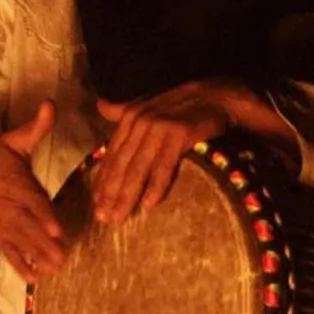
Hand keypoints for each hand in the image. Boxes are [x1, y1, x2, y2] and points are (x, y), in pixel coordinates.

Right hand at [0, 102, 62, 278]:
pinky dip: (19, 265)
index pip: (30, 200)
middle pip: (27, 226)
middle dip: (43, 243)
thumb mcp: (11, 141)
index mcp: (14, 183)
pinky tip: (34, 279)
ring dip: (35, 257)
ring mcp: (1, 223)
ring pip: (19, 242)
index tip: (57, 228)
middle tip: (60, 257)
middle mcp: (8, 206)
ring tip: (51, 270)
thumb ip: (35, 128)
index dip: (43, 214)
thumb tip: (52, 104)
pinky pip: (8, 252)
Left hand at [92, 78, 284, 224]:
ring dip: (127, 194)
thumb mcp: (149, 106)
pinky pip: (164, 165)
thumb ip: (123, 111)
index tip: (96, 204)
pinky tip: (149, 204)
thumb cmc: (182, 106)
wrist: (218, 96)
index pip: (113, 155)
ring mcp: (158, 127)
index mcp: (129, 118)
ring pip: (138, 167)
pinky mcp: (179, 133)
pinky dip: (156, 185)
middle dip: (110, 193)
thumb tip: (100, 106)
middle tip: (104, 218)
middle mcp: (139, 122)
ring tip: (119, 216)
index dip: (103, 180)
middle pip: (122, 164)